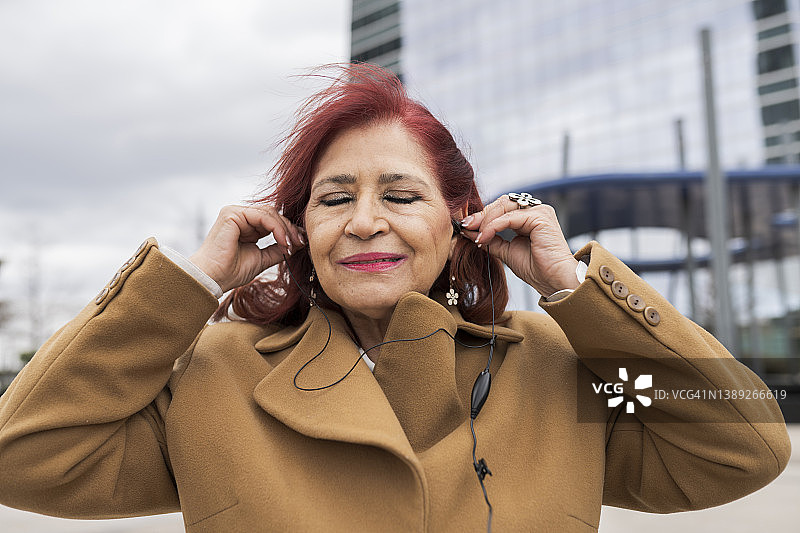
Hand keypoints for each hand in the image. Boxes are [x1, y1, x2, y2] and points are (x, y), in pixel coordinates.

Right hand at [189, 205, 304, 292]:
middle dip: (289, 229)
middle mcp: (239, 216)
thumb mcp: (262, 258)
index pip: (272, 220)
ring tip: (291, 245)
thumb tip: (298, 243)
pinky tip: (283, 241)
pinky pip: (262, 216)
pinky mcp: (232, 214)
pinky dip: (276, 228)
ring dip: (285, 229)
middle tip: (301, 243)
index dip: (288, 230)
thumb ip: (277, 249)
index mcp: (245, 225)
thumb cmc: (231, 271)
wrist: (213, 278)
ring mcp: (235, 212)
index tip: (301, 243)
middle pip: (273, 214)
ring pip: (270, 213)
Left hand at [460, 195, 579, 296]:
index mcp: (529, 216)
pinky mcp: (540, 217)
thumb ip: (491, 239)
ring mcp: (539, 211)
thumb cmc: (536, 270)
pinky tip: (483, 237)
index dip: (482, 216)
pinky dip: (493, 226)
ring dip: (485, 221)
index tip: (465, 227)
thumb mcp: (506, 251)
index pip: (501, 208)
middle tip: (465, 227)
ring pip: (504, 207)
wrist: (553, 282)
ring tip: (475, 236)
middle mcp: (536, 210)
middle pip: (501, 203)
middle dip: (481, 215)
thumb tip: (469, 231)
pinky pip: (509, 218)